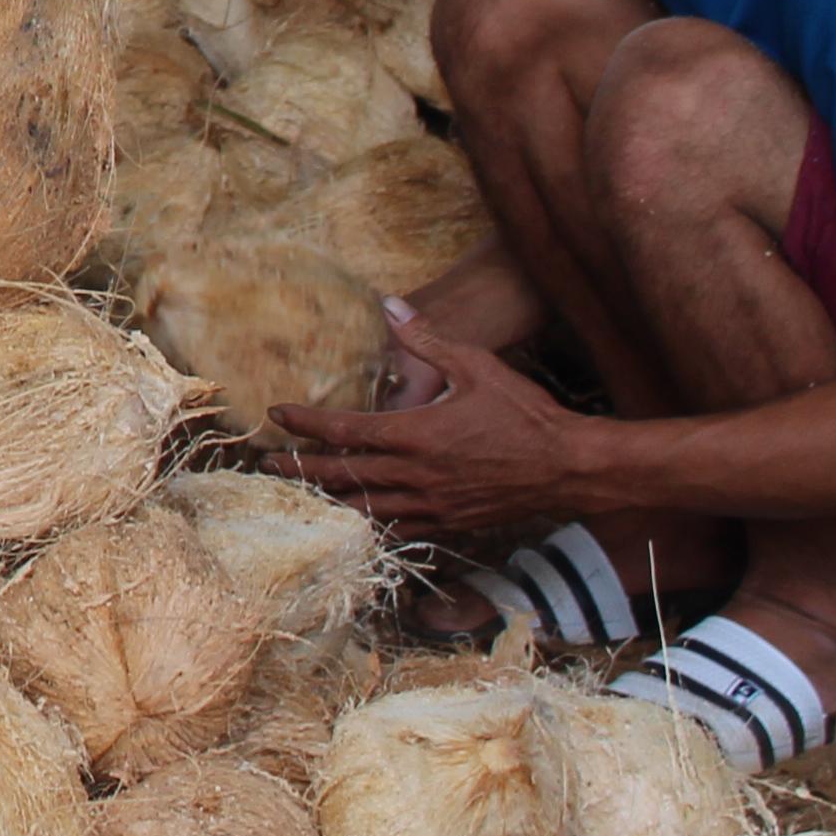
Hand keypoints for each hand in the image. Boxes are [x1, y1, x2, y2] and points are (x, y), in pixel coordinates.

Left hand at [271, 310, 599, 542]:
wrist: (568, 467)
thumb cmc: (525, 413)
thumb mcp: (477, 366)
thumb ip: (429, 340)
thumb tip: (390, 306)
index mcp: (417, 436)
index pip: (345, 432)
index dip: (307, 424)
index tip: (278, 414)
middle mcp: (416, 476)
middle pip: (343, 476)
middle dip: (301, 468)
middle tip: (267, 463)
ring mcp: (432, 505)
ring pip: (364, 509)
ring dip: (326, 499)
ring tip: (297, 492)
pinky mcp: (449, 524)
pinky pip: (397, 530)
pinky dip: (368, 524)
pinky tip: (353, 520)